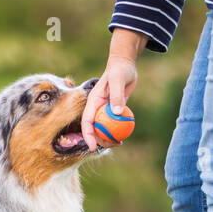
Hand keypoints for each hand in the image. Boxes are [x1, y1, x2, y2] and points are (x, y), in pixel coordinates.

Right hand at [82, 28, 144, 150]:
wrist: (125, 65)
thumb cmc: (120, 70)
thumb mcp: (118, 80)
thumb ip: (117, 96)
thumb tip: (116, 113)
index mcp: (93, 102)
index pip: (87, 122)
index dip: (88, 135)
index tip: (93, 147)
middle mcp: (96, 107)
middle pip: (94, 128)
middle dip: (100, 140)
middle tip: (113, 145)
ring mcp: (105, 109)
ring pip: (104, 127)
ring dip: (109, 137)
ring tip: (119, 143)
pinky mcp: (114, 109)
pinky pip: (114, 123)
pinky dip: (118, 130)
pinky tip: (125, 136)